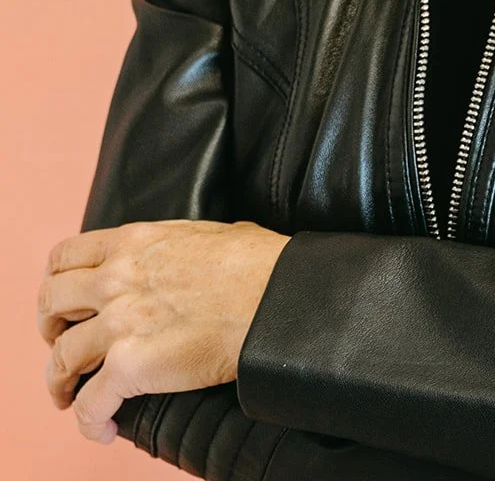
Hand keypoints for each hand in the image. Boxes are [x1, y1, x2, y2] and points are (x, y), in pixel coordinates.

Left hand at [37, 218, 290, 443]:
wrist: (277, 298)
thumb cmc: (257, 264)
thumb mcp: (208, 232)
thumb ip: (177, 245)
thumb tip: (192, 253)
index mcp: (134, 242)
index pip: (66, 256)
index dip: (58, 283)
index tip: (67, 303)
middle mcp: (116, 278)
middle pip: (51, 302)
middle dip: (51, 328)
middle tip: (64, 346)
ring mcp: (120, 321)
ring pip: (61, 357)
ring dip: (61, 382)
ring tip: (70, 397)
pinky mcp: (131, 365)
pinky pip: (89, 403)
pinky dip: (89, 420)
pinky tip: (103, 428)